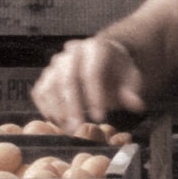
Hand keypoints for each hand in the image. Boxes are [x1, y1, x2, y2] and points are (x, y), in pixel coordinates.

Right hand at [31, 35, 146, 132]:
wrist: (103, 61)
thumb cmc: (118, 72)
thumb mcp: (130, 78)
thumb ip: (132, 91)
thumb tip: (137, 104)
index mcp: (96, 48)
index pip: (91, 72)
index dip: (95, 96)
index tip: (100, 118)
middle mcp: (72, 51)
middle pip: (67, 79)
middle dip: (72, 107)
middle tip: (78, 128)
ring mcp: (56, 63)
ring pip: (50, 86)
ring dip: (57, 110)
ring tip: (68, 130)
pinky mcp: (46, 75)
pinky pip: (40, 92)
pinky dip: (45, 109)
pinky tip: (58, 123)